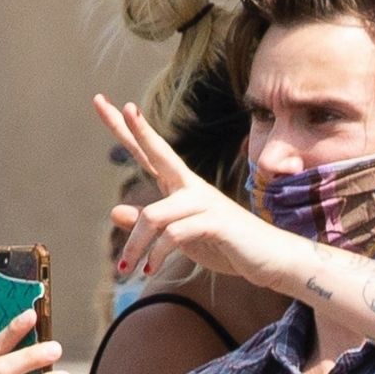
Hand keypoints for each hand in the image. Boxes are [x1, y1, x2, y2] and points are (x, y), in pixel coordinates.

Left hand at [93, 95, 298, 287]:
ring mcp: (205, 203)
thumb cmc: (225, 245)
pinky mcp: (216, 223)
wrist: (268, 260)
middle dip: (138, 131)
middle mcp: (192, 188)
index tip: (106, 102)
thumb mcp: (180, 238)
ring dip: (135, 246)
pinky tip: (150, 271)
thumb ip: (149, 226)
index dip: (129, 130)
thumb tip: (114, 211)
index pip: (150, 153)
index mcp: (182, 187)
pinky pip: (174, 235)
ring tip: (124, 269)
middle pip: (160, 153)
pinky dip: (157, 255)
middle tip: (114, 105)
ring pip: (154, 215)